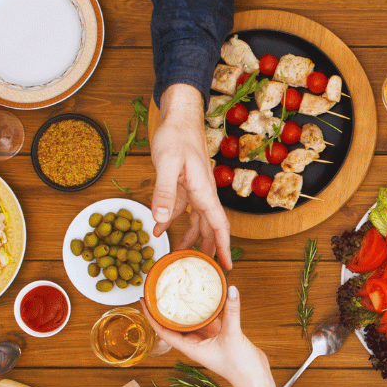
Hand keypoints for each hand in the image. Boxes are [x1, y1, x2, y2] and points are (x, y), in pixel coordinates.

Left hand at [143, 284, 267, 386]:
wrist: (255, 379)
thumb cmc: (239, 366)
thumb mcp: (233, 336)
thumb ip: (231, 312)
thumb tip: (231, 290)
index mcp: (191, 348)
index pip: (164, 331)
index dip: (152, 317)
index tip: (144, 301)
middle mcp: (196, 344)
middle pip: (174, 325)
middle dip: (165, 311)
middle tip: (158, 292)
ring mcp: (207, 341)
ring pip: (191, 323)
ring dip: (185, 310)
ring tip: (178, 292)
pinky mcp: (219, 338)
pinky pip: (208, 322)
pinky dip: (205, 311)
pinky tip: (204, 299)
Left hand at [151, 84, 232, 269]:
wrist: (179, 116)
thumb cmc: (177, 135)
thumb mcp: (167, 163)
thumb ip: (164, 192)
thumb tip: (160, 220)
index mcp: (204, 191)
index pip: (219, 225)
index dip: (223, 247)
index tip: (227, 266)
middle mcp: (203, 193)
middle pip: (210, 227)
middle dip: (209, 249)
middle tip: (206, 270)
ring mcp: (194, 189)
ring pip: (197, 221)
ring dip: (191, 238)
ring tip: (181, 256)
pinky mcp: (184, 184)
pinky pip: (181, 208)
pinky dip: (172, 220)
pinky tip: (159, 229)